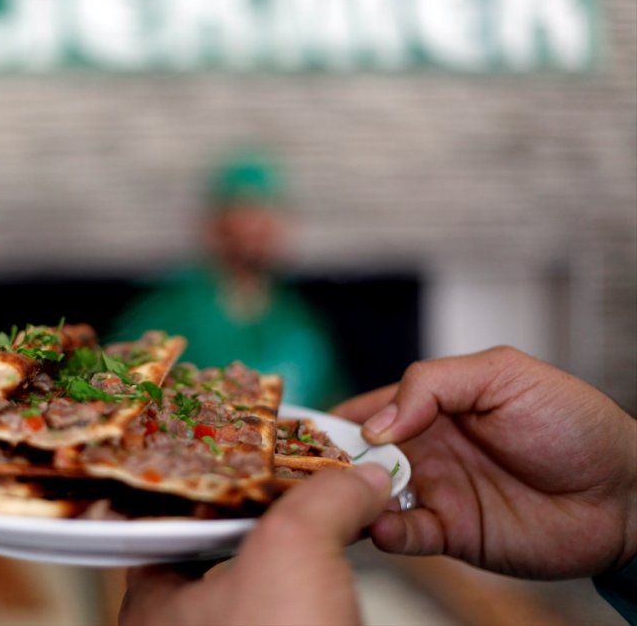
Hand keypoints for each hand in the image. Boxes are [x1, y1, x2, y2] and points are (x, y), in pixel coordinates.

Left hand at [120, 464, 391, 625]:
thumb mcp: (292, 551)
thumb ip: (322, 498)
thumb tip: (359, 476)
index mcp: (152, 600)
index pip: (164, 516)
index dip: (205, 476)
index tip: (241, 448)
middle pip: (213, 546)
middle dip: (257, 512)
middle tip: (292, 473)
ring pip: (254, 583)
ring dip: (291, 550)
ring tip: (324, 508)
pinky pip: (289, 613)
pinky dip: (313, 587)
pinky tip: (338, 571)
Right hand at [333, 346, 636, 579]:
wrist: (623, 492)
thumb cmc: (573, 423)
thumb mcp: (503, 374)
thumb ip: (433, 383)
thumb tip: (378, 420)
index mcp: (431, 406)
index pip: (367, 408)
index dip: (334, 419)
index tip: (303, 429)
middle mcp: (425, 448)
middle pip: (358, 456)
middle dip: (329, 463)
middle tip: (306, 470)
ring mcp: (435, 491)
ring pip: (372, 497)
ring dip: (351, 499)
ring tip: (338, 500)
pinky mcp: (451, 533)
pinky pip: (406, 535)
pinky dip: (387, 533)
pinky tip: (383, 526)